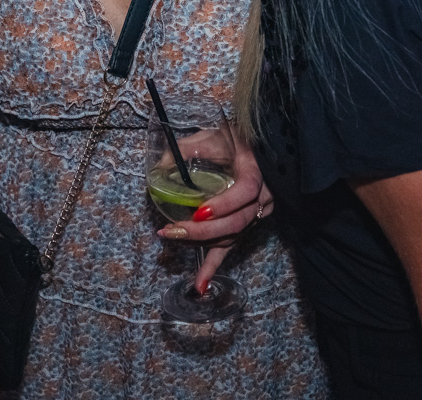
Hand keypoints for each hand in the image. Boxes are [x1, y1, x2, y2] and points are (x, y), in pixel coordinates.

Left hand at [157, 137, 272, 293]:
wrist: (259, 145)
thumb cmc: (234, 137)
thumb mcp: (211, 136)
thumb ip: (185, 149)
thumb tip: (158, 167)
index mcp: (256, 170)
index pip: (245, 192)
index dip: (224, 205)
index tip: (199, 211)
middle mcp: (263, 196)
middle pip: (236, 222)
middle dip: (203, 230)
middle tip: (172, 229)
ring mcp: (258, 213)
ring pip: (232, 235)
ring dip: (203, 243)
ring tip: (173, 239)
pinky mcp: (249, 223)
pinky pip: (232, 246)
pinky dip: (214, 265)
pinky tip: (200, 284)